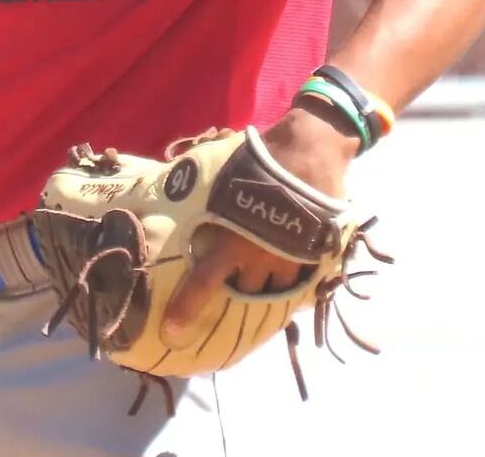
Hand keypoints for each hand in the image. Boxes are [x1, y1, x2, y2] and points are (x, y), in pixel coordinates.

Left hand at [159, 107, 358, 348]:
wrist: (308, 151)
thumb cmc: (257, 160)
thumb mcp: (220, 175)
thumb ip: (202, 194)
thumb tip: (172, 182)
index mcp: (230, 241)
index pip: (203, 284)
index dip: (186, 310)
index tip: (173, 333)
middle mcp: (258, 258)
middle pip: (245, 294)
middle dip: (238, 291)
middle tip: (234, 280)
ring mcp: (288, 259)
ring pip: (275, 290)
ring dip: (267, 283)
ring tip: (263, 271)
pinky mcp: (312, 254)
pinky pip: (301, 277)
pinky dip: (293, 273)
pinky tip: (290, 263)